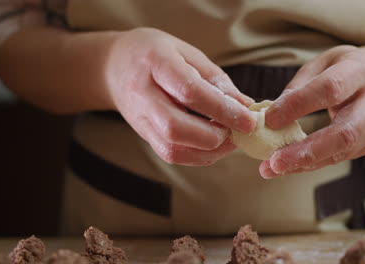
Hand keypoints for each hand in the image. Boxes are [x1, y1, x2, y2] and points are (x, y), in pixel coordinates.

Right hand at [103, 28, 255, 165]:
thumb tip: (246, 106)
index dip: (222, 109)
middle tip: (239, 131)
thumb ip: (216, 80)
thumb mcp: (187, 53)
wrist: (114, 67)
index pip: (189, 91)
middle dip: (215, 136)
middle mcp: (143, 95)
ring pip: (173, 148)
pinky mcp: (144, 136)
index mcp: (155, 63)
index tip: (250, 119)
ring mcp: (140, 119)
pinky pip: (171, 155)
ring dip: (209, 151)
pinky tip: (215, 145)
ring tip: (231, 139)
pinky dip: (199, 156)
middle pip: (176, 127)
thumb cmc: (156, 55)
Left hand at [261, 46, 364, 177]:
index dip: (299, 105)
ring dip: (304, 163)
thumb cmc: (341, 68)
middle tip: (274, 161)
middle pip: (345, 132)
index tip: (270, 119)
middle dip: (306, 151)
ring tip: (273, 168)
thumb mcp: (319, 65)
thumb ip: (298, 88)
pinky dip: (311, 163)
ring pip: (342, 150)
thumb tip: (272, 117)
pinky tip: (289, 165)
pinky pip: (339, 157)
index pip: (330, 89)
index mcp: (361, 69)